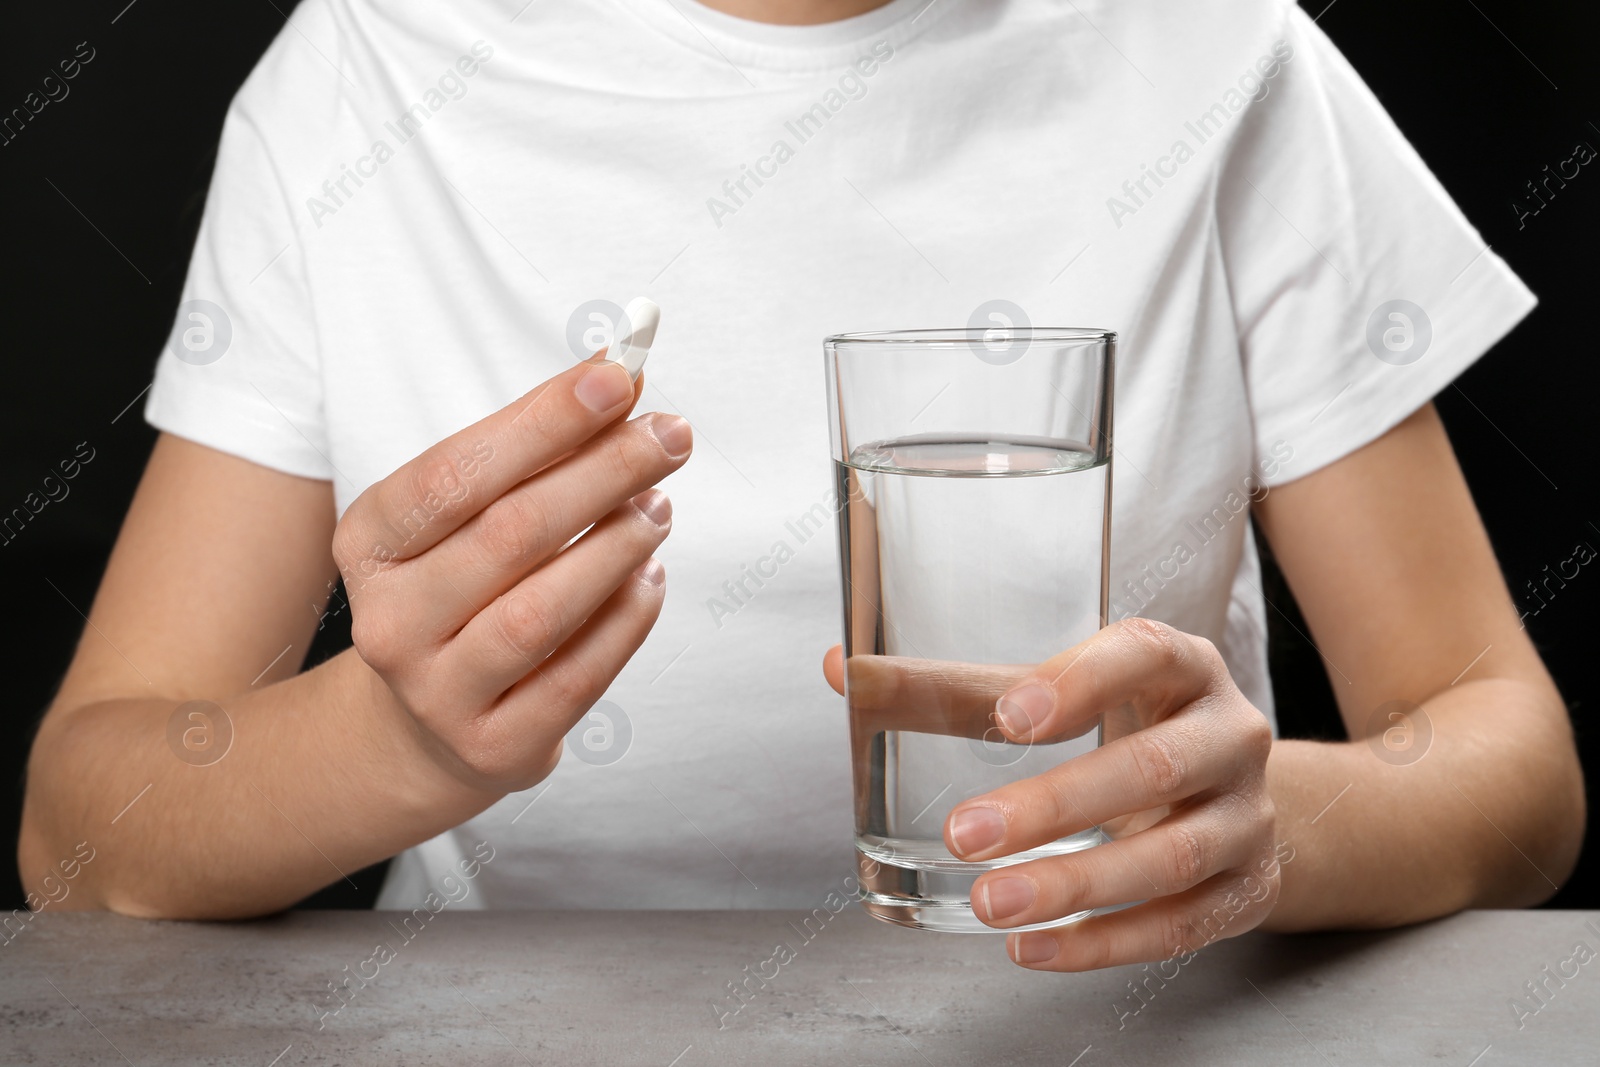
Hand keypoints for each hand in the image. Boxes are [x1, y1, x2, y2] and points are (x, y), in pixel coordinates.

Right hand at [332, 356, 691, 791]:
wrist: (427, 724)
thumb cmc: (463, 588)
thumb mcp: (472, 514)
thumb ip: (538, 449)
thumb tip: (623, 378)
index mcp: (370, 543)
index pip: (456, 471)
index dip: (543, 421)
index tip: (619, 378)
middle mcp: (390, 621)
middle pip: (509, 534)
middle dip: (603, 473)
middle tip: (669, 435)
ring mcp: (438, 692)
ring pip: (540, 611)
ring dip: (616, 547)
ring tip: (659, 506)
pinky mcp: (496, 745)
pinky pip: (577, 676)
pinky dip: (626, 618)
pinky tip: (651, 576)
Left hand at [952, 619, 1279, 969]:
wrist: (1232, 793)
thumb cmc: (1126, 725)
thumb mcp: (1060, 695)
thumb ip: (955, 689)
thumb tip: (842, 670)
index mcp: (1182, 665)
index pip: (1143, 655)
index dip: (1080, 681)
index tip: (1009, 716)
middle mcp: (1229, 733)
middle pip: (1155, 767)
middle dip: (1055, 806)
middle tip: (964, 833)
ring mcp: (1248, 815)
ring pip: (1171, 857)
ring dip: (1074, 886)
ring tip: (989, 903)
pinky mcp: (1248, 888)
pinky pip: (1181, 926)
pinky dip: (1104, 944)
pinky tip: (1034, 947)